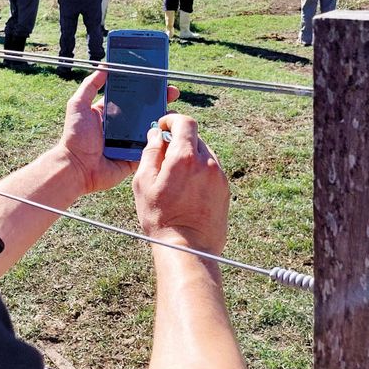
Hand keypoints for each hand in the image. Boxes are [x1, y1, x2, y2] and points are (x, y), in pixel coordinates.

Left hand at [55, 71, 179, 195]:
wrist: (76, 167)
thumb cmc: (75, 136)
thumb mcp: (78, 105)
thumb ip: (90, 86)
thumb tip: (103, 66)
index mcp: (111, 112)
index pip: (132, 97)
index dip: (145, 89)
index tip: (158, 80)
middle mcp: (122, 126)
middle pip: (146, 111)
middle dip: (160, 101)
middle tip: (173, 93)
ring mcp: (130, 142)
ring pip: (152, 129)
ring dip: (164, 120)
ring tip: (174, 112)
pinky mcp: (134, 157)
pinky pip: (150, 149)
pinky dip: (160, 142)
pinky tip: (171, 133)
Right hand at [133, 114, 228, 253]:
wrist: (189, 249)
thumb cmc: (161, 218)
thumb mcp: (143, 183)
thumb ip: (150, 153)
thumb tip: (156, 135)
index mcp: (186, 157)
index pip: (185, 122)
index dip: (172, 120)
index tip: (162, 127)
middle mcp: (207, 162)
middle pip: (194, 137)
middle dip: (179, 141)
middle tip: (164, 156)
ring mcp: (219, 176)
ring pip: (203, 154)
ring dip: (190, 156)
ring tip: (175, 178)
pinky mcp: (225, 189)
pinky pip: (211, 170)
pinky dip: (199, 171)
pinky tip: (187, 190)